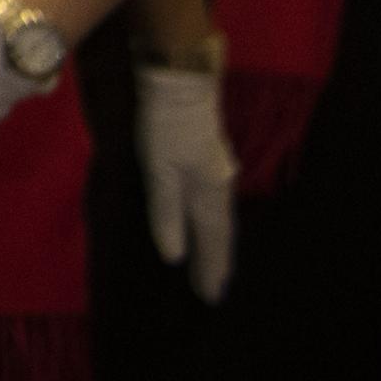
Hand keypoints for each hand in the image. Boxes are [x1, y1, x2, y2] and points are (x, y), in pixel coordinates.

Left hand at [140, 58, 239, 297]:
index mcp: (210, 194)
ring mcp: (216, 170)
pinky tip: (203, 221)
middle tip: (215, 290)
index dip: (212, 269)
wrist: (179, 82)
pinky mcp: (207, 157)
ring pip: (218, 216)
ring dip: (215, 242)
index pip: (213, 241)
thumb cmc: (166, 127)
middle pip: (220, 232)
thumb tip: (175, 257)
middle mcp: (220, 186)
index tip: (212, 298)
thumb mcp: (160, 173)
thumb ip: (167, 214)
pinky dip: (210, 220)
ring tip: (213, 264)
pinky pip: (212, 201)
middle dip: (217, 261)